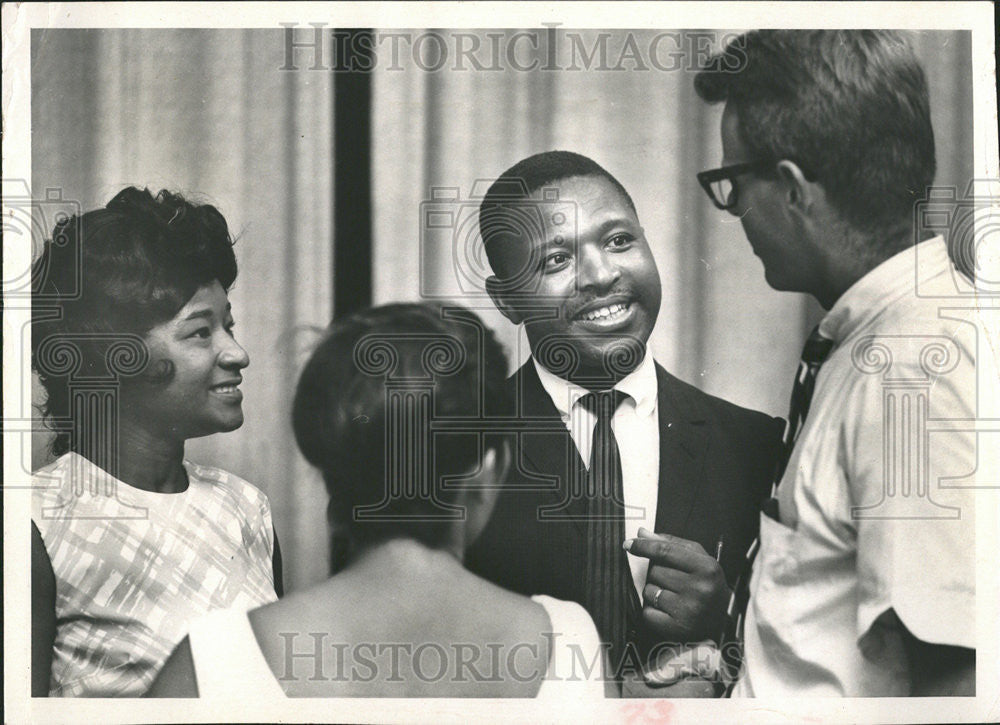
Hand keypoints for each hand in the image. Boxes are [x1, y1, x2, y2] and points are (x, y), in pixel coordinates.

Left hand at [625, 528, 729, 643]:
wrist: (723, 621)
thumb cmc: (707, 585)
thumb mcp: (698, 559)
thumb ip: (671, 543)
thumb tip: (642, 533)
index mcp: (706, 568)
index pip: (665, 551)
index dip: (643, 546)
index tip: (629, 544)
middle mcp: (699, 589)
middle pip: (655, 571)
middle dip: (656, 573)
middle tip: (672, 581)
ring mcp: (688, 610)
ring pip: (649, 591)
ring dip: (653, 591)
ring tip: (672, 596)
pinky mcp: (677, 628)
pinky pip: (647, 612)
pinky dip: (651, 610)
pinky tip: (667, 610)